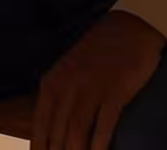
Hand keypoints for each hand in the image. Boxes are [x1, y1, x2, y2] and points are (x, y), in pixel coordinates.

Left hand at [32, 10, 166, 149]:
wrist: (128, 28)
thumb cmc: (97, 56)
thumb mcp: (68, 74)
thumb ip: (58, 101)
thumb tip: (50, 136)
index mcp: (51, 84)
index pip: (39, 129)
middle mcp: (66, 87)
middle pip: (57, 137)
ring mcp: (90, 90)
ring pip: (76, 136)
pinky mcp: (114, 93)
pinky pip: (103, 128)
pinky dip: (100, 148)